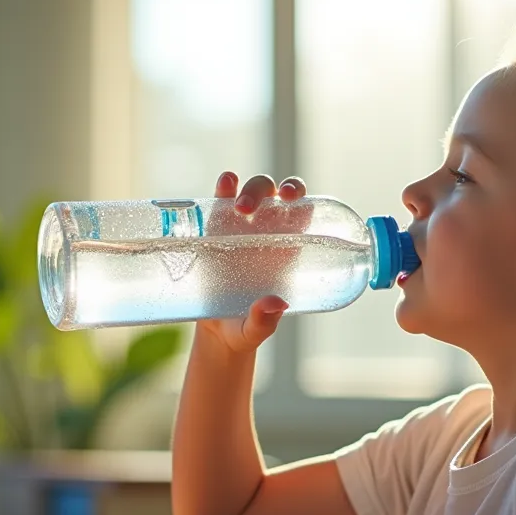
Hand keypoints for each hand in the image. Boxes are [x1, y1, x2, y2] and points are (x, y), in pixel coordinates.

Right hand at [197, 172, 307, 353]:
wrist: (216, 333)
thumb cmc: (244, 328)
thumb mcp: (255, 330)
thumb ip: (264, 321)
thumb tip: (275, 305)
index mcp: (287, 250)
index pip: (301, 212)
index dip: (301, 197)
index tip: (294, 199)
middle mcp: (266, 232)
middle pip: (275, 196)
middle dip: (272, 191)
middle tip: (257, 207)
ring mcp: (240, 228)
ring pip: (250, 193)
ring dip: (249, 189)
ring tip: (240, 206)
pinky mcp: (214, 230)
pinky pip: (220, 203)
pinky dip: (224, 187)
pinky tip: (226, 182)